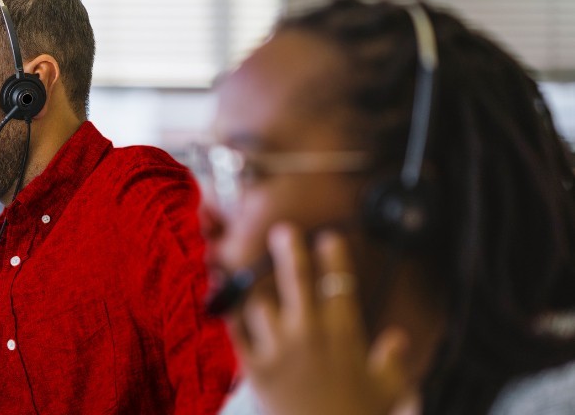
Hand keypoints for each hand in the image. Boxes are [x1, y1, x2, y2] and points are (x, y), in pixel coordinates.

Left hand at [226, 224, 412, 414]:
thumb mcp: (388, 390)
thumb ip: (393, 360)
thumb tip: (398, 339)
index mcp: (344, 334)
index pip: (339, 282)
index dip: (334, 256)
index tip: (328, 236)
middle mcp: (310, 333)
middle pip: (295, 279)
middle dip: (289, 251)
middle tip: (283, 231)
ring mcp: (279, 349)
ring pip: (260, 302)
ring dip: (254, 288)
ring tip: (247, 273)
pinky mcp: (254, 367)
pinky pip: (235, 331)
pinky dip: (228, 313)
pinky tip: (222, 296)